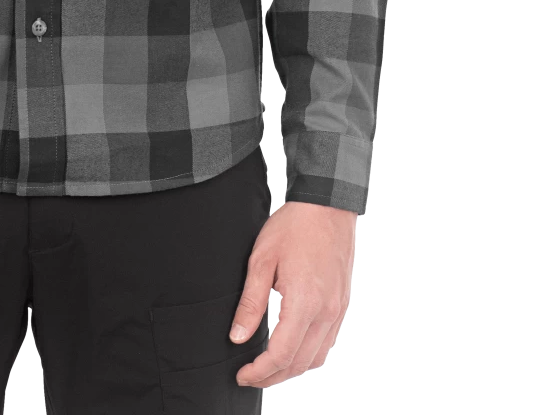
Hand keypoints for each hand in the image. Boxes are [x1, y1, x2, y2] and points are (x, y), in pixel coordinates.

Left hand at [228, 200, 356, 388]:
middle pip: (300, 364)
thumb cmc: (293, 226)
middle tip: (250, 375)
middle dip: (273, 376)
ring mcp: (338, 310)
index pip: (281, 354)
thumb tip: (237, 337)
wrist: (327, 204)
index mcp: (305, 303)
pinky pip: (328, 342)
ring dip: (292, 369)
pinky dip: (309, 354)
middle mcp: (327, 312)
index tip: (242, 374)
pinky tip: (292, 348)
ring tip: (268, 367)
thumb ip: (250, 302)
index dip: (259, 371)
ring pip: (317, 358)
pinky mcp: (343, 304)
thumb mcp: (261, 259)